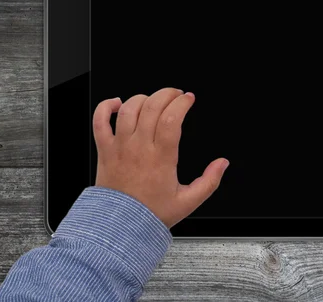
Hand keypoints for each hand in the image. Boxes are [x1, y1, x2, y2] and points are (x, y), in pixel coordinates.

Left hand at [92, 88, 228, 227]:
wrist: (119, 228)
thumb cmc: (150, 214)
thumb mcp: (188, 201)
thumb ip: (210, 181)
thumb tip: (222, 163)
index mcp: (161, 158)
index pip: (172, 118)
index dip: (182, 103)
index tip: (189, 99)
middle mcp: (139, 148)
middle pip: (152, 107)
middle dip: (167, 94)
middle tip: (176, 95)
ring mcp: (120, 147)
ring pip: (129, 109)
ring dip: (144, 97)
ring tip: (154, 100)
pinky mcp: (105, 150)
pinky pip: (100, 121)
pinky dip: (107, 107)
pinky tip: (118, 103)